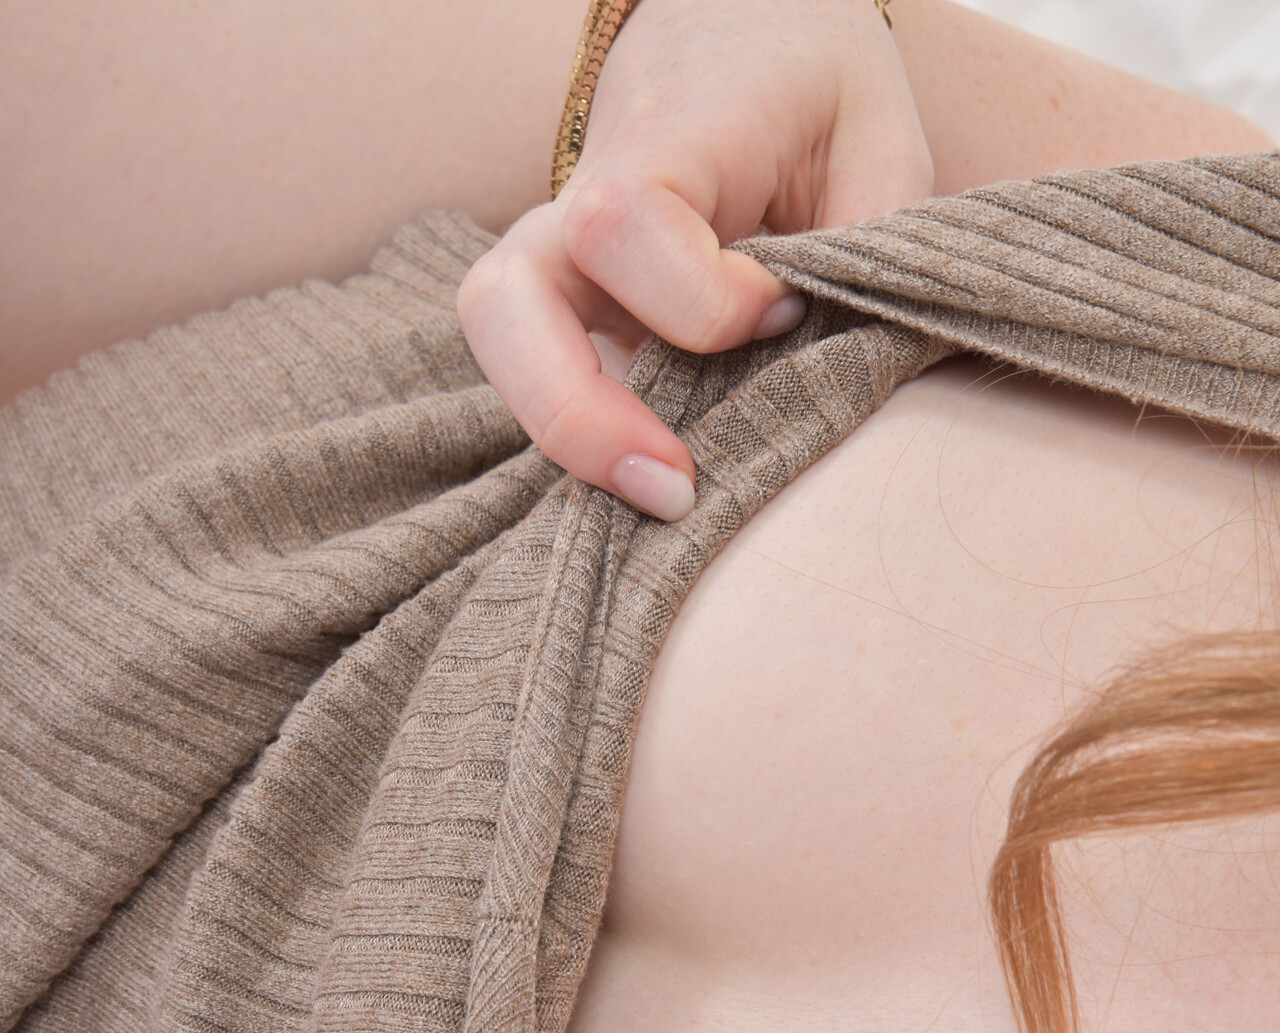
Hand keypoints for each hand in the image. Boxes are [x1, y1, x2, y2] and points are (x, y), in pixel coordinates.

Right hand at [457, 0, 932, 518]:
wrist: (746, 37)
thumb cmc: (813, 88)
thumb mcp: (875, 144)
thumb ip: (868, 252)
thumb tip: (852, 371)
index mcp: (659, 141)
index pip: (626, 227)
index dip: (708, 300)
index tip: (788, 310)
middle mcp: (579, 207)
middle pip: (505, 305)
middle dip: (578, 413)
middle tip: (676, 485)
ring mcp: (561, 266)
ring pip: (502, 352)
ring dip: (570, 438)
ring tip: (664, 494)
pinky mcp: (572, 315)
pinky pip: (548, 384)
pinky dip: (594, 442)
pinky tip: (664, 470)